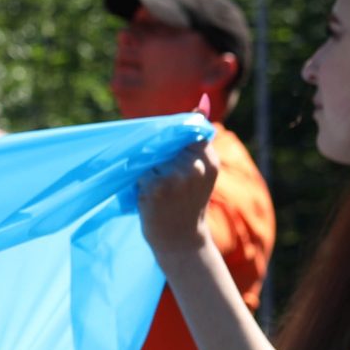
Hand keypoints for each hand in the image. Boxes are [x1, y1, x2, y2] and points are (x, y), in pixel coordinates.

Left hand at [137, 140, 217, 254]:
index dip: (172, 138)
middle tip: (164, 179)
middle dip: (157, 156)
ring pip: (150, 157)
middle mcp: (195, 166)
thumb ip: (195, 143)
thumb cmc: (187, 204)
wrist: (181, 242)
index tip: (168, 151)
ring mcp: (176, 176)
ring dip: (148, 169)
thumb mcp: (200, 173)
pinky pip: (139, 172)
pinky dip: (139, 182)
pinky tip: (150, 197)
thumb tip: (199, 107)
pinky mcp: (157, 187)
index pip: (187, 130)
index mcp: (209, 160)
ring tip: (158, 189)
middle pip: (164, 142)